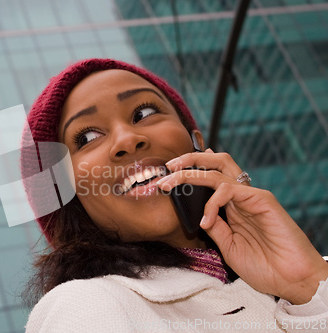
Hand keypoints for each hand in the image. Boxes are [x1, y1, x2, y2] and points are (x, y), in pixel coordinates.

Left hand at [157, 149, 327, 304]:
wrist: (293, 280)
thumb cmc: (264, 266)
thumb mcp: (228, 246)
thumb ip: (214, 228)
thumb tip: (196, 214)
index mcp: (231, 206)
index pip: (207, 179)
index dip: (186, 174)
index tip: (163, 181)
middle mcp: (240, 197)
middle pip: (213, 164)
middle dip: (187, 160)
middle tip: (167, 167)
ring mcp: (250, 196)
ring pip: (217, 171)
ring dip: (190, 173)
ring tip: (170, 182)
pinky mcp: (262, 199)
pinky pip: (229, 190)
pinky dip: (212, 203)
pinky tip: (205, 221)